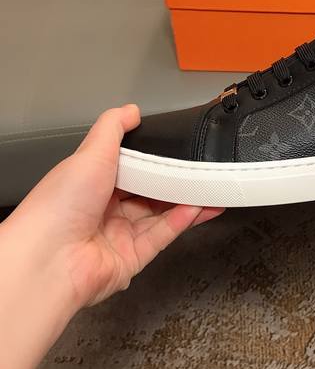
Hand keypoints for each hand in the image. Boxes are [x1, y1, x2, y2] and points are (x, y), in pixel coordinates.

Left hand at [11, 105, 223, 308]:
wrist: (50, 258)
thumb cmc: (60, 204)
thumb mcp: (90, 152)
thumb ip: (113, 127)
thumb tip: (131, 109)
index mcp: (89, 184)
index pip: (127, 168)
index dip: (151, 159)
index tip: (175, 149)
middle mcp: (102, 210)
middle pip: (147, 193)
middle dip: (173, 182)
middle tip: (199, 170)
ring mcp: (117, 236)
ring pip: (159, 215)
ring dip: (185, 202)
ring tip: (209, 188)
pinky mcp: (131, 259)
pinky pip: (161, 236)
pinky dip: (181, 221)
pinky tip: (199, 207)